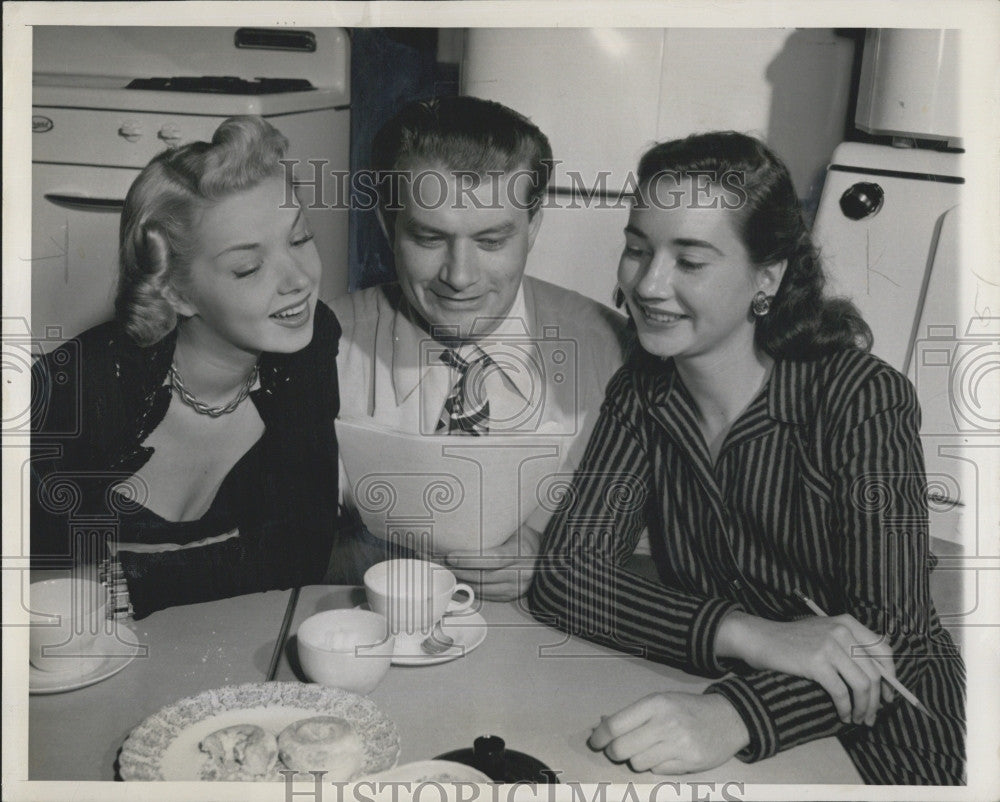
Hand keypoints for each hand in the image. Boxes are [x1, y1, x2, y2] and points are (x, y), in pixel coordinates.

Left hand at [443, 526, 540, 600]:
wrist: (546, 558)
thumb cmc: (526, 539)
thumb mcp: (515, 528)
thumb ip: (496, 525)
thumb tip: (467, 514)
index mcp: (521, 551)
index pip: (493, 558)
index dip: (470, 559)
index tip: (451, 556)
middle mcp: (520, 572)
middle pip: (482, 575)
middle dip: (457, 570)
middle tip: (438, 561)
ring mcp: (516, 587)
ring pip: (481, 587)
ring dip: (459, 579)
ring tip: (443, 570)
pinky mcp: (511, 595)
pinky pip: (485, 595)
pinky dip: (468, 587)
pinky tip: (456, 579)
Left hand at [589, 692, 748, 774]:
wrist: (728, 718)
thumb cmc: (688, 708)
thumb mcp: (660, 701)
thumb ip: (633, 714)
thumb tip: (601, 725)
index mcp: (656, 703)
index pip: (615, 725)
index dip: (600, 737)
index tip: (595, 742)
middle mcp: (666, 723)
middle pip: (621, 748)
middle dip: (613, 751)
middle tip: (616, 749)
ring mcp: (679, 745)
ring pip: (637, 763)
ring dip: (635, 759)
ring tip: (646, 749)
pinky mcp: (689, 763)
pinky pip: (656, 771)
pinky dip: (654, 765)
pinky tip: (665, 755)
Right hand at [715, 610, 895, 725]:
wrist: (760, 638)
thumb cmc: (793, 640)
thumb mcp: (825, 632)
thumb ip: (850, 646)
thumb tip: (879, 677)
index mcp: (848, 622)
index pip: (884, 650)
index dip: (891, 676)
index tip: (888, 696)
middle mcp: (842, 631)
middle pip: (874, 673)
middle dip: (877, 701)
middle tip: (872, 717)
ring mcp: (829, 645)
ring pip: (861, 685)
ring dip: (864, 708)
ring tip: (859, 719)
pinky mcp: (816, 662)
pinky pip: (841, 692)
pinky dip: (846, 709)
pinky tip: (843, 715)